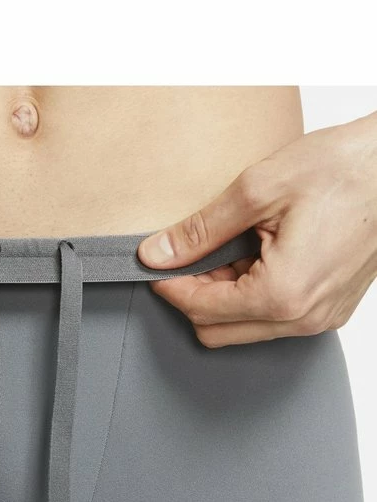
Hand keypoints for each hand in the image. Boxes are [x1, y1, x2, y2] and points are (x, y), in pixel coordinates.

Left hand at [137, 111, 376, 346]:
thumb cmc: (345, 169)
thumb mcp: (259, 189)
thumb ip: (201, 230)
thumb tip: (157, 253)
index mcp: (283, 294)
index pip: (201, 310)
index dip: (170, 286)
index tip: (156, 262)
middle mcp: (304, 318)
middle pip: (218, 332)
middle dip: (194, 297)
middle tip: (192, 254)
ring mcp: (321, 318)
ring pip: (245, 329)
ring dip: (225, 297)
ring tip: (232, 246)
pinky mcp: (331, 309)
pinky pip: (275, 320)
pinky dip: (254, 296)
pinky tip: (258, 255)